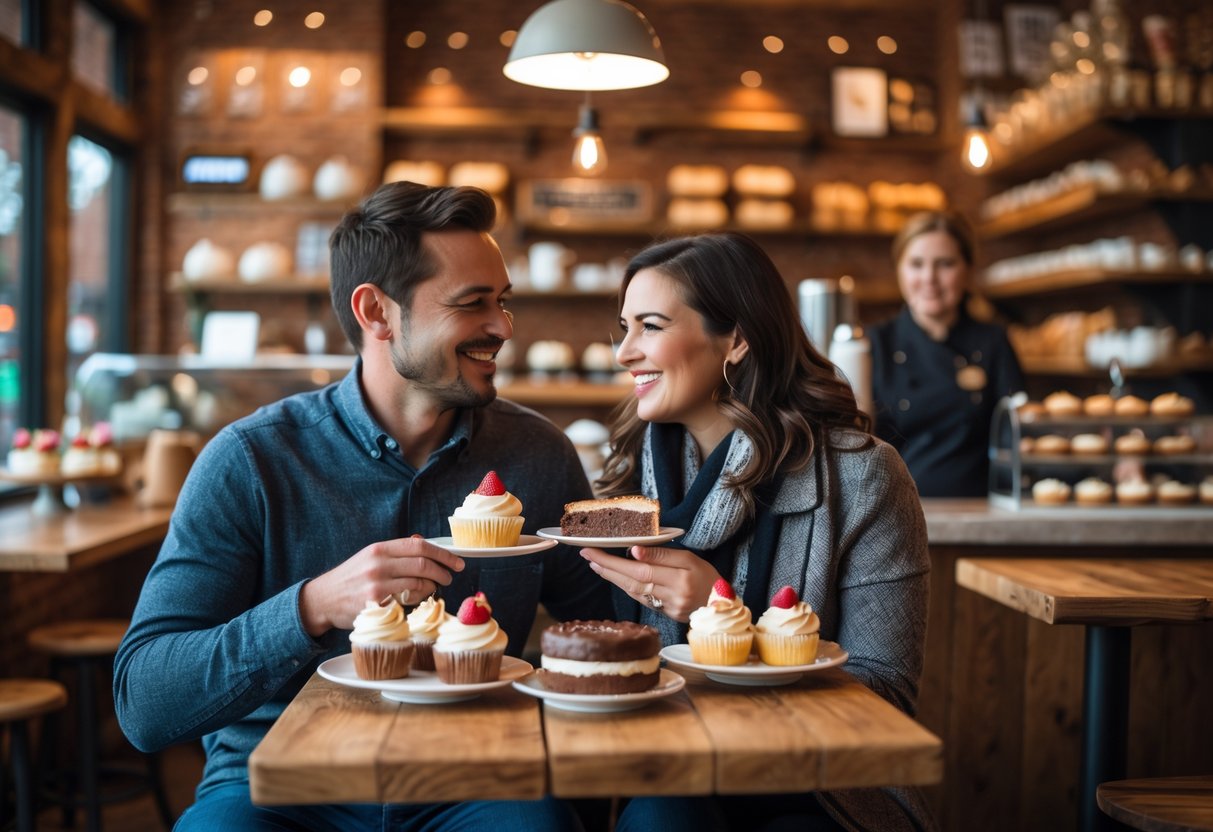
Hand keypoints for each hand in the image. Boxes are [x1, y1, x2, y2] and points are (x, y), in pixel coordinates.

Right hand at [299, 534, 463, 635]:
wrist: (323, 599)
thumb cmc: (352, 578)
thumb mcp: (370, 557)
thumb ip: (395, 552)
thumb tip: (423, 542)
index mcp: (379, 549)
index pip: (419, 546)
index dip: (442, 553)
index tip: (457, 561)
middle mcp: (378, 563)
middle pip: (423, 564)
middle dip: (443, 571)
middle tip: (450, 577)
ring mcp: (376, 584)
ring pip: (418, 583)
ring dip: (433, 587)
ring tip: (434, 588)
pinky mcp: (375, 604)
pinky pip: (407, 601)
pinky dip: (418, 600)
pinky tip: (418, 599)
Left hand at [580, 545, 718, 621]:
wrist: (722, 605)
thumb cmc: (708, 577)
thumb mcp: (689, 558)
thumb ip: (662, 554)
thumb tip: (634, 550)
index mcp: (679, 579)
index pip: (640, 569)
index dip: (615, 562)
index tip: (596, 551)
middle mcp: (671, 596)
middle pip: (632, 582)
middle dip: (607, 568)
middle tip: (587, 556)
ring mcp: (667, 608)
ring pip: (633, 592)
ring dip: (612, 578)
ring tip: (596, 565)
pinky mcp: (665, 615)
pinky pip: (641, 599)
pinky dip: (626, 588)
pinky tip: (615, 578)